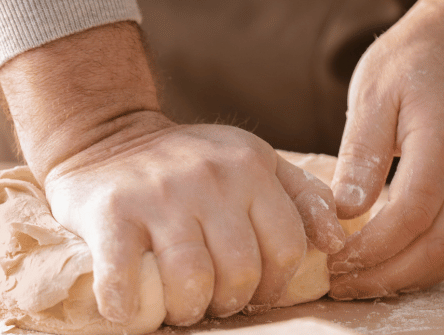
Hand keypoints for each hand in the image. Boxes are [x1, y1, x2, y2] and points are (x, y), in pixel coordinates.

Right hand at [45, 118, 345, 325]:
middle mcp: (207, 177)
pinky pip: (124, 278)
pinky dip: (128, 306)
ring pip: (192, 281)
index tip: (254, 289)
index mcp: (248, 165)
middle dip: (230, 300)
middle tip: (212, 299)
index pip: (287, 247)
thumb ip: (299, 192)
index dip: (276, 283)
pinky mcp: (111, 213)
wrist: (106, 134)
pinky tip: (129, 307)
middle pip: (241, 271)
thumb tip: (336, 240)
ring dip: (186, 309)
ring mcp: (157, 195)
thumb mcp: (249, 157)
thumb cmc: (185, 159)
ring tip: (179, 303)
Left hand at [329, 0, 443, 298]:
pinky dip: (418, 266)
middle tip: (337, 284)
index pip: (411, 215)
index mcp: (442, 145)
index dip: (372, 247)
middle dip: (384, 275)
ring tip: (354, 283)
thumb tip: (345, 209)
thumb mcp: (374, 94)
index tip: (332, 259)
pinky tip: (381, 267)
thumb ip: (362, 153)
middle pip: (435, 249)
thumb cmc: (409, 62)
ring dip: (402, 279)